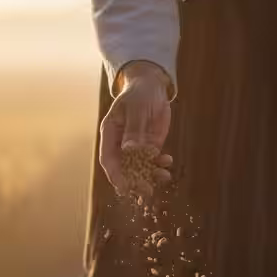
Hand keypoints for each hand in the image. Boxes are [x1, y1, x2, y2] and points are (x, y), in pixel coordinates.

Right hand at [99, 61, 173, 199]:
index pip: (108, 159)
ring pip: (140, 167)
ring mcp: (136, 146)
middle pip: (124, 168)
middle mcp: (121, 143)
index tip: (124, 188)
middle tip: (147, 190)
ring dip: (150, 176)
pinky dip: (161, 165)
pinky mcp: (150, 146)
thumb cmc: (139, 94)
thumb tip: (130, 150)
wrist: (152, 86)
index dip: (115, 175)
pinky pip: (154, 161)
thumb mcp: (137, 109)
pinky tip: (168, 163)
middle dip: (135, 181)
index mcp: (110, 133)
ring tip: (163, 178)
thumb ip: (134, 129)